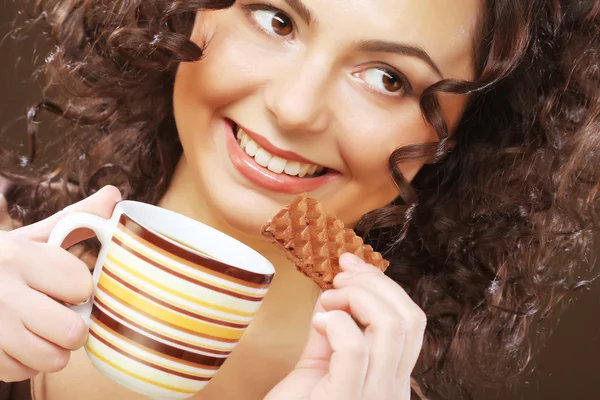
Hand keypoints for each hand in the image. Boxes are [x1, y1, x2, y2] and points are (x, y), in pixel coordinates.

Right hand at [0, 186, 120, 381]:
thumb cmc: (1, 262)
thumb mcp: (32, 238)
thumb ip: (75, 220)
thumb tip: (114, 195)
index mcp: (20, 257)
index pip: (82, 287)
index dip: (80, 289)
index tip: (66, 285)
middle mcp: (2, 292)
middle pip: (73, 331)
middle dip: (73, 325)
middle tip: (59, 312)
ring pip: (53, 359)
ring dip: (52, 347)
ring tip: (40, 327)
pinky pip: (25, 373)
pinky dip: (27, 362)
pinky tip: (18, 340)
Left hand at [265, 253, 426, 399]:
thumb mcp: (320, 365)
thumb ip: (333, 332)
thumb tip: (335, 293)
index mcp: (392, 378)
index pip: (412, 321)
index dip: (385, 284)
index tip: (353, 265)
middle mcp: (393, 390)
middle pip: (410, 317)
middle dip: (374, 283)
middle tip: (339, 279)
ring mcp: (374, 398)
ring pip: (391, 326)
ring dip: (356, 297)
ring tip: (328, 301)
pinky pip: (355, 348)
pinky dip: (336, 322)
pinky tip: (319, 322)